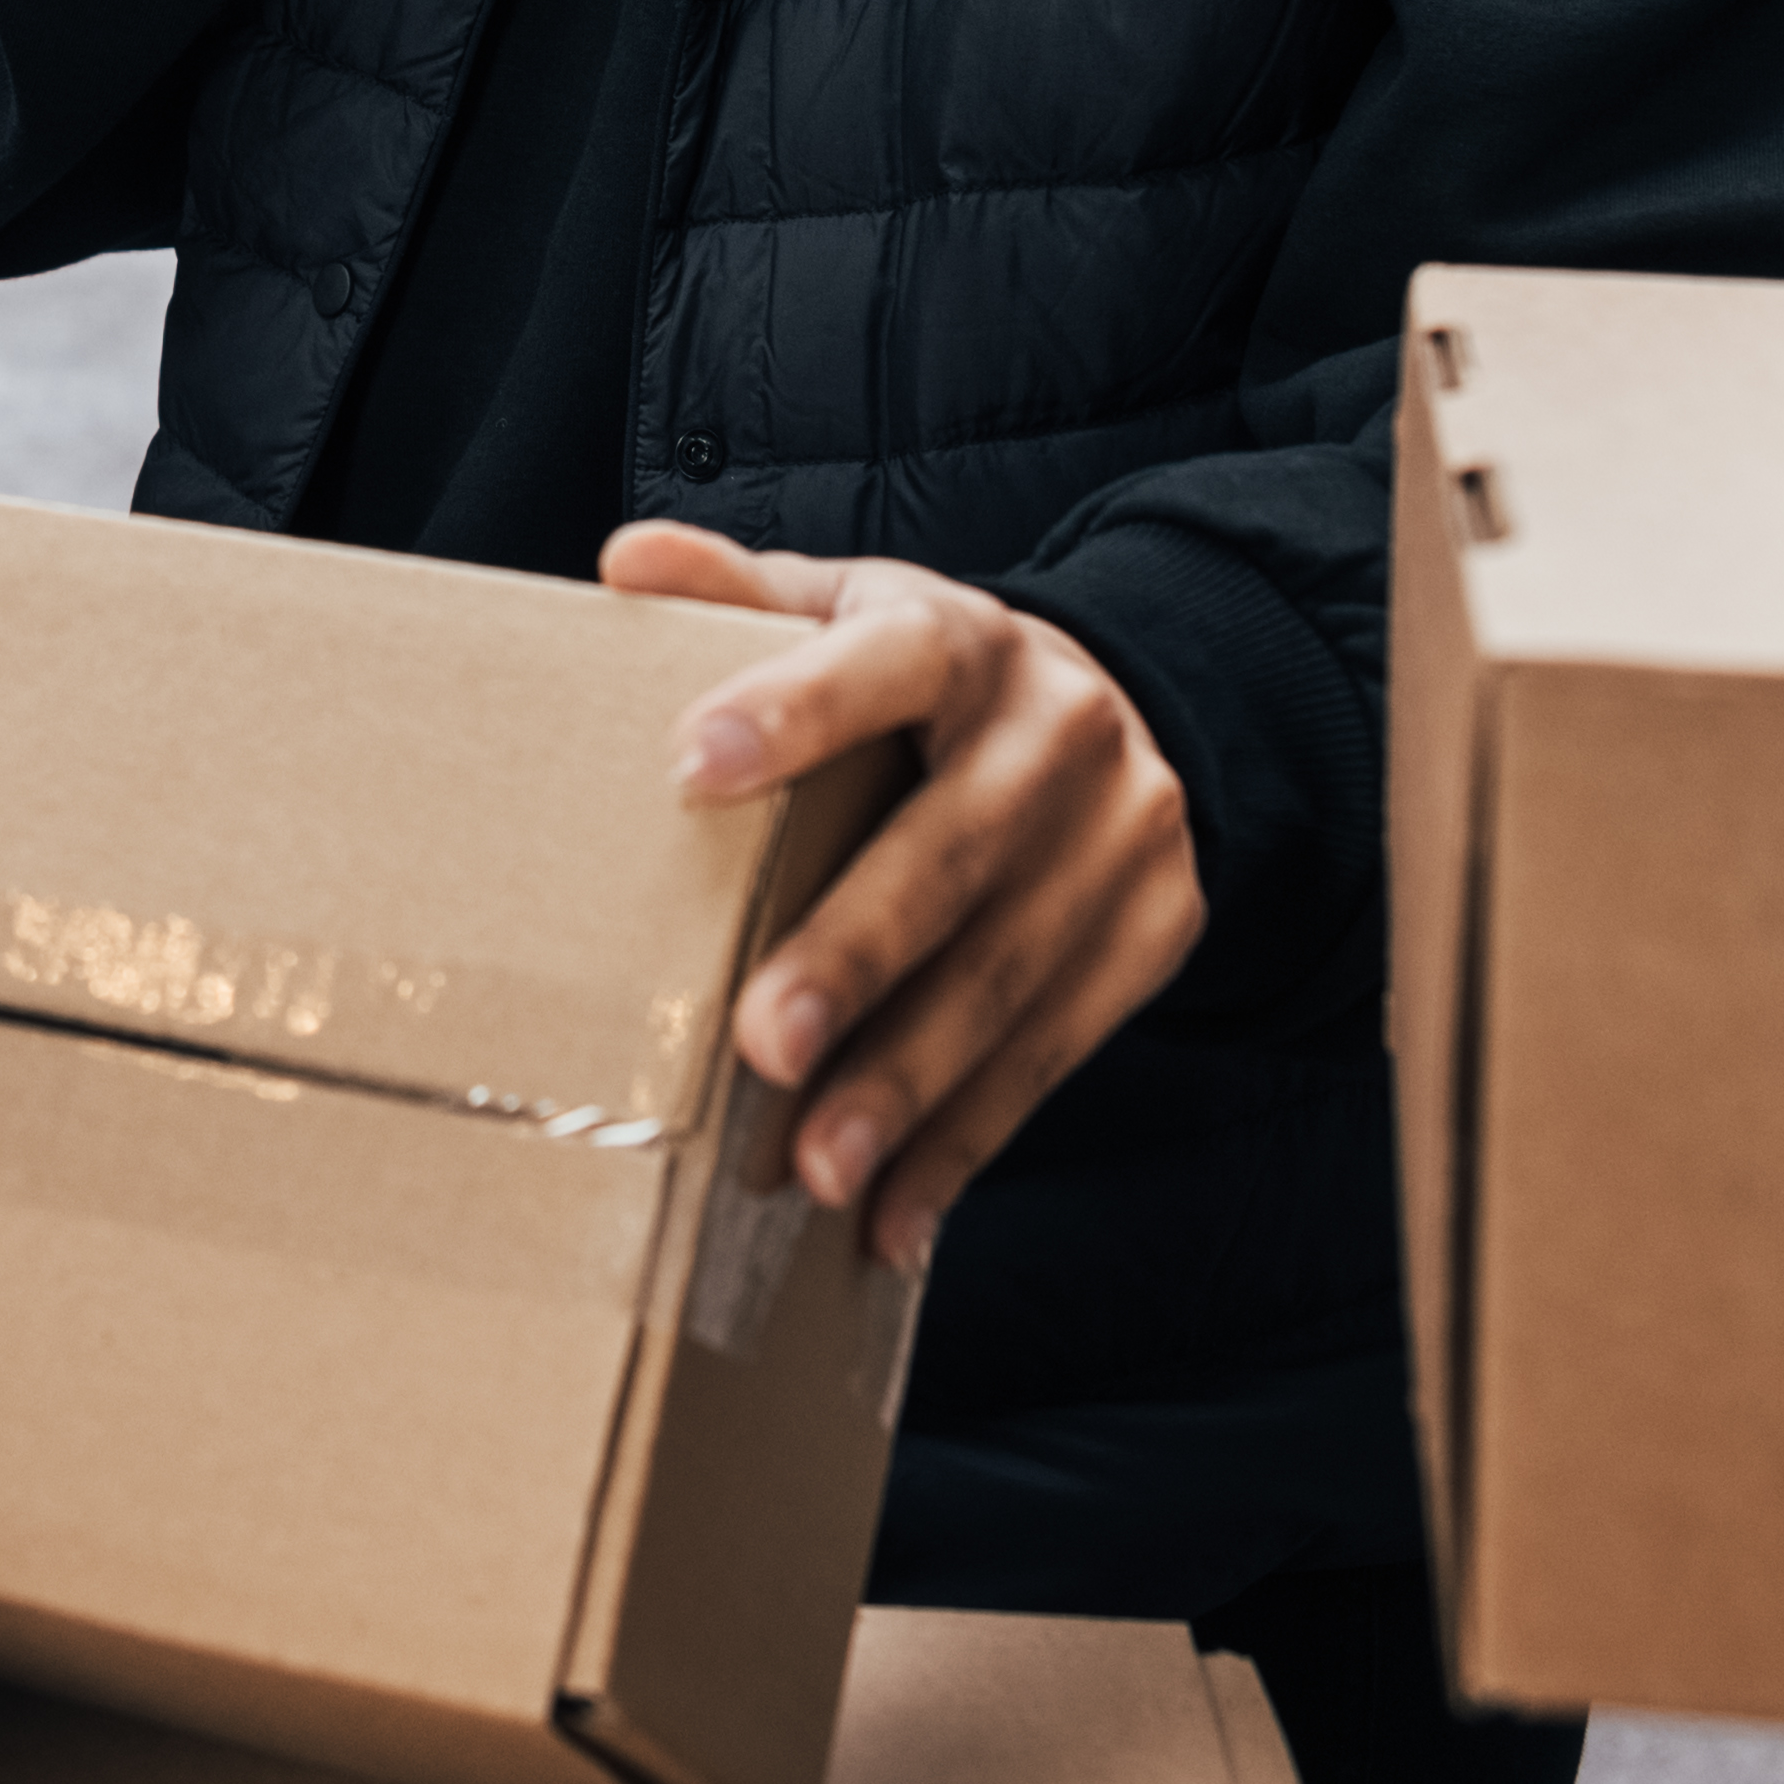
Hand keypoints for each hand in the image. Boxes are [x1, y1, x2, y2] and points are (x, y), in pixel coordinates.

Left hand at [607, 521, 1208, 1271]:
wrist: (1130, 709)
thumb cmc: (931, 676)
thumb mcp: (851, 610)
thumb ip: (741, 596)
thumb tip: (623, 564)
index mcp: (960, 637)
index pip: (880, 664)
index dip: (792, 709)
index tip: (689, 764)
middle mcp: (1056, 729)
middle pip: (951, 850)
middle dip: (856, 955)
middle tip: (758, 1043)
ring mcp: (1123, 833)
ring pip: (1010, 975)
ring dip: (911, 1087)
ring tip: (815, 1170)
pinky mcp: (1159, 927)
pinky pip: (1058, 1050)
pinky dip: (970, 1143)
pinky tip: (895, 1219)